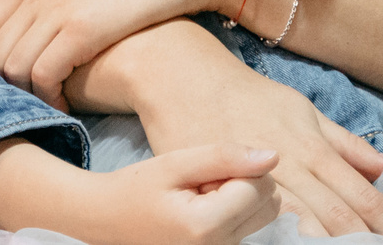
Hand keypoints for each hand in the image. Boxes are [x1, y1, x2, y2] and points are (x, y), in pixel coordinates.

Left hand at [0, 0, 246, 106]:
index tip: (0, 80)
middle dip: (0, 82)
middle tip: (22, 98)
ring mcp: (56, 8)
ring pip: (12, 67)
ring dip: (25, 93)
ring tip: (45, 103)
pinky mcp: (81, 30)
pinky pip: (43, 75)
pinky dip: (48, 96)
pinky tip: (64, 104)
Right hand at [76, 146, 284, 244]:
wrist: (109, 220)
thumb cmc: (137, 188)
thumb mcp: (176, 163)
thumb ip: (225, 157)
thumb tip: (273, 156)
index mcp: (208, 226)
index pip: (260, 186)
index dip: (237, 168)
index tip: (203, 172)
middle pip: (270, 203)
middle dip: (244, 183)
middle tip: (203, 182)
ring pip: (264, 214)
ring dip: (240, 197)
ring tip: (202, 194)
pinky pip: (250, 224)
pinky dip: (233, 210)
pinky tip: (203, 207)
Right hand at [117, 34, 382, 243]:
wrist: (184, 82)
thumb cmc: (249, 96)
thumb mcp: (304, 111)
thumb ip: (348, 146)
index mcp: (314, 150)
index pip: (364, 197)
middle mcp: (290, 170)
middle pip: (339, 219)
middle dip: (368, 244)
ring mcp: (258, 185)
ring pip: (304, 226)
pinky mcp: (227, 192)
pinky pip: (260, 226)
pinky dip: (286, 239)